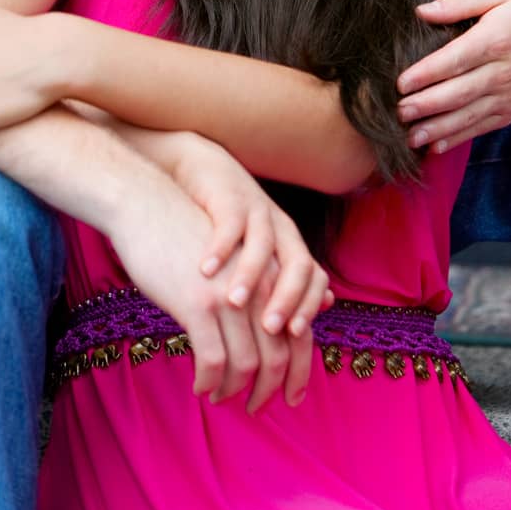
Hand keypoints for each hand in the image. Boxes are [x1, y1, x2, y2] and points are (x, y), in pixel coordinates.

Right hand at [107, 164, 315, 413]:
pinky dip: (209, 380)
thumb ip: (261, 284)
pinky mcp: (199, 302)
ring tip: (221, 397)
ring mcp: (230, 294)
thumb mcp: (233, 254)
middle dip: (271, 389)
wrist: (146, 205)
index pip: (302, 331)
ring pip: (247, 362)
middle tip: (255, 408)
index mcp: (273, 271)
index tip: (289, 396)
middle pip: (281, 352)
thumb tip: (281, 323)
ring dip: (235, 389)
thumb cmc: (187, 233)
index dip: (300, 370)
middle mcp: (261, 284)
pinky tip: (199, 386)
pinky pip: (212, 358)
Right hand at [169, 134, 332, 328]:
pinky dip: (220, 247)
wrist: (196, 171)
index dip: (308, 309)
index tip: (291, 338)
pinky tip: (205, 270)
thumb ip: (277, 289)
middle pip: (297, 265)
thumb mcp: (253, 255)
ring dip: (251, 276)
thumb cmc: (221, 225)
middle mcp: (278, 228)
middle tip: (268, 329)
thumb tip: (302, 332)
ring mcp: (255, 211)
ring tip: (233, 304)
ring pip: (264, 245)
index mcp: (289, 245)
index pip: (313, 280)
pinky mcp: (227, 198)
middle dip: (286, 300)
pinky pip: (229, 224)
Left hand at [396, 0, 510, 153]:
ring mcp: (509, 94)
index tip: (401, 83)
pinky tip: (436, 145)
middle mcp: (503, 72)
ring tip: (411, 137)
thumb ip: (461, 0)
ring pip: (469, 116)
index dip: (427, 74)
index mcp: (496, 40)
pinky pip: (483, 127)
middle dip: (427, 106)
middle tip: (398, 113)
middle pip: (459, 93)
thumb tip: (423, 11)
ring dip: (439, 129)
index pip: (455, 60)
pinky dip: (459, 138)